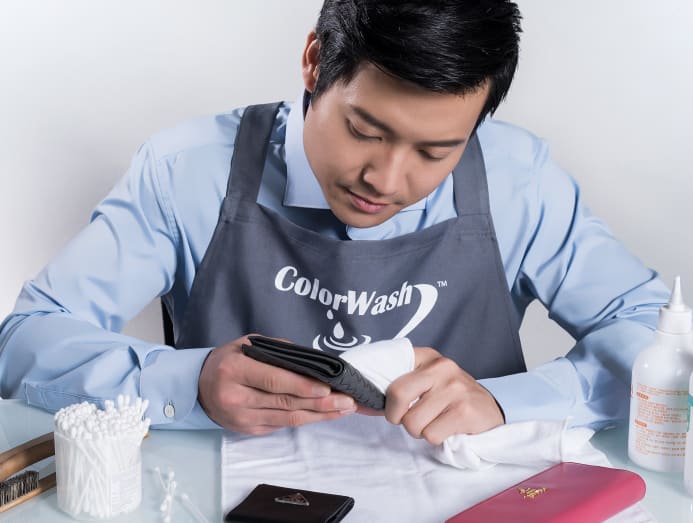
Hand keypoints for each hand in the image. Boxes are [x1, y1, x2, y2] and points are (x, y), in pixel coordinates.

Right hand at [198, 335, 356, 434]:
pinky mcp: (247, 431)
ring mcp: (241, 418)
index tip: (328, 388)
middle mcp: (235, 396)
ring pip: (287, 419)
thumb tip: (312, 361)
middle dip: (321, 403)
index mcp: (234, 370)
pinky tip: (322, 414)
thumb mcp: (246, 344)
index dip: (303, 386)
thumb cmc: (228, 360)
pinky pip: (280, 425)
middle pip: (285, 402)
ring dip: (319, 415)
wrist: (198, 386)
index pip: (274, 380)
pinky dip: (304, 420)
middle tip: (347, 401)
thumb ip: (278, 351)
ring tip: (343, 409)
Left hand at [384, 346, 503, 444]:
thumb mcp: (428, 380)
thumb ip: (402, 383)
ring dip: (420, 430)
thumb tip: (364, 401)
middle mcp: (441, 367)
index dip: (383, 395)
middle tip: (410, 419)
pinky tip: (447, 428)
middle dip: (397, 416)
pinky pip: (431, 435)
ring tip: (434, 422)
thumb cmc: (450, 397)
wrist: (490, 410)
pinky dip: (435, 438)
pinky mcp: (464, 411)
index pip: (389, 369)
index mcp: (426, 357)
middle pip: (396, 394)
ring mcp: (454, 388)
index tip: (390, 405)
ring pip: (413, 422)